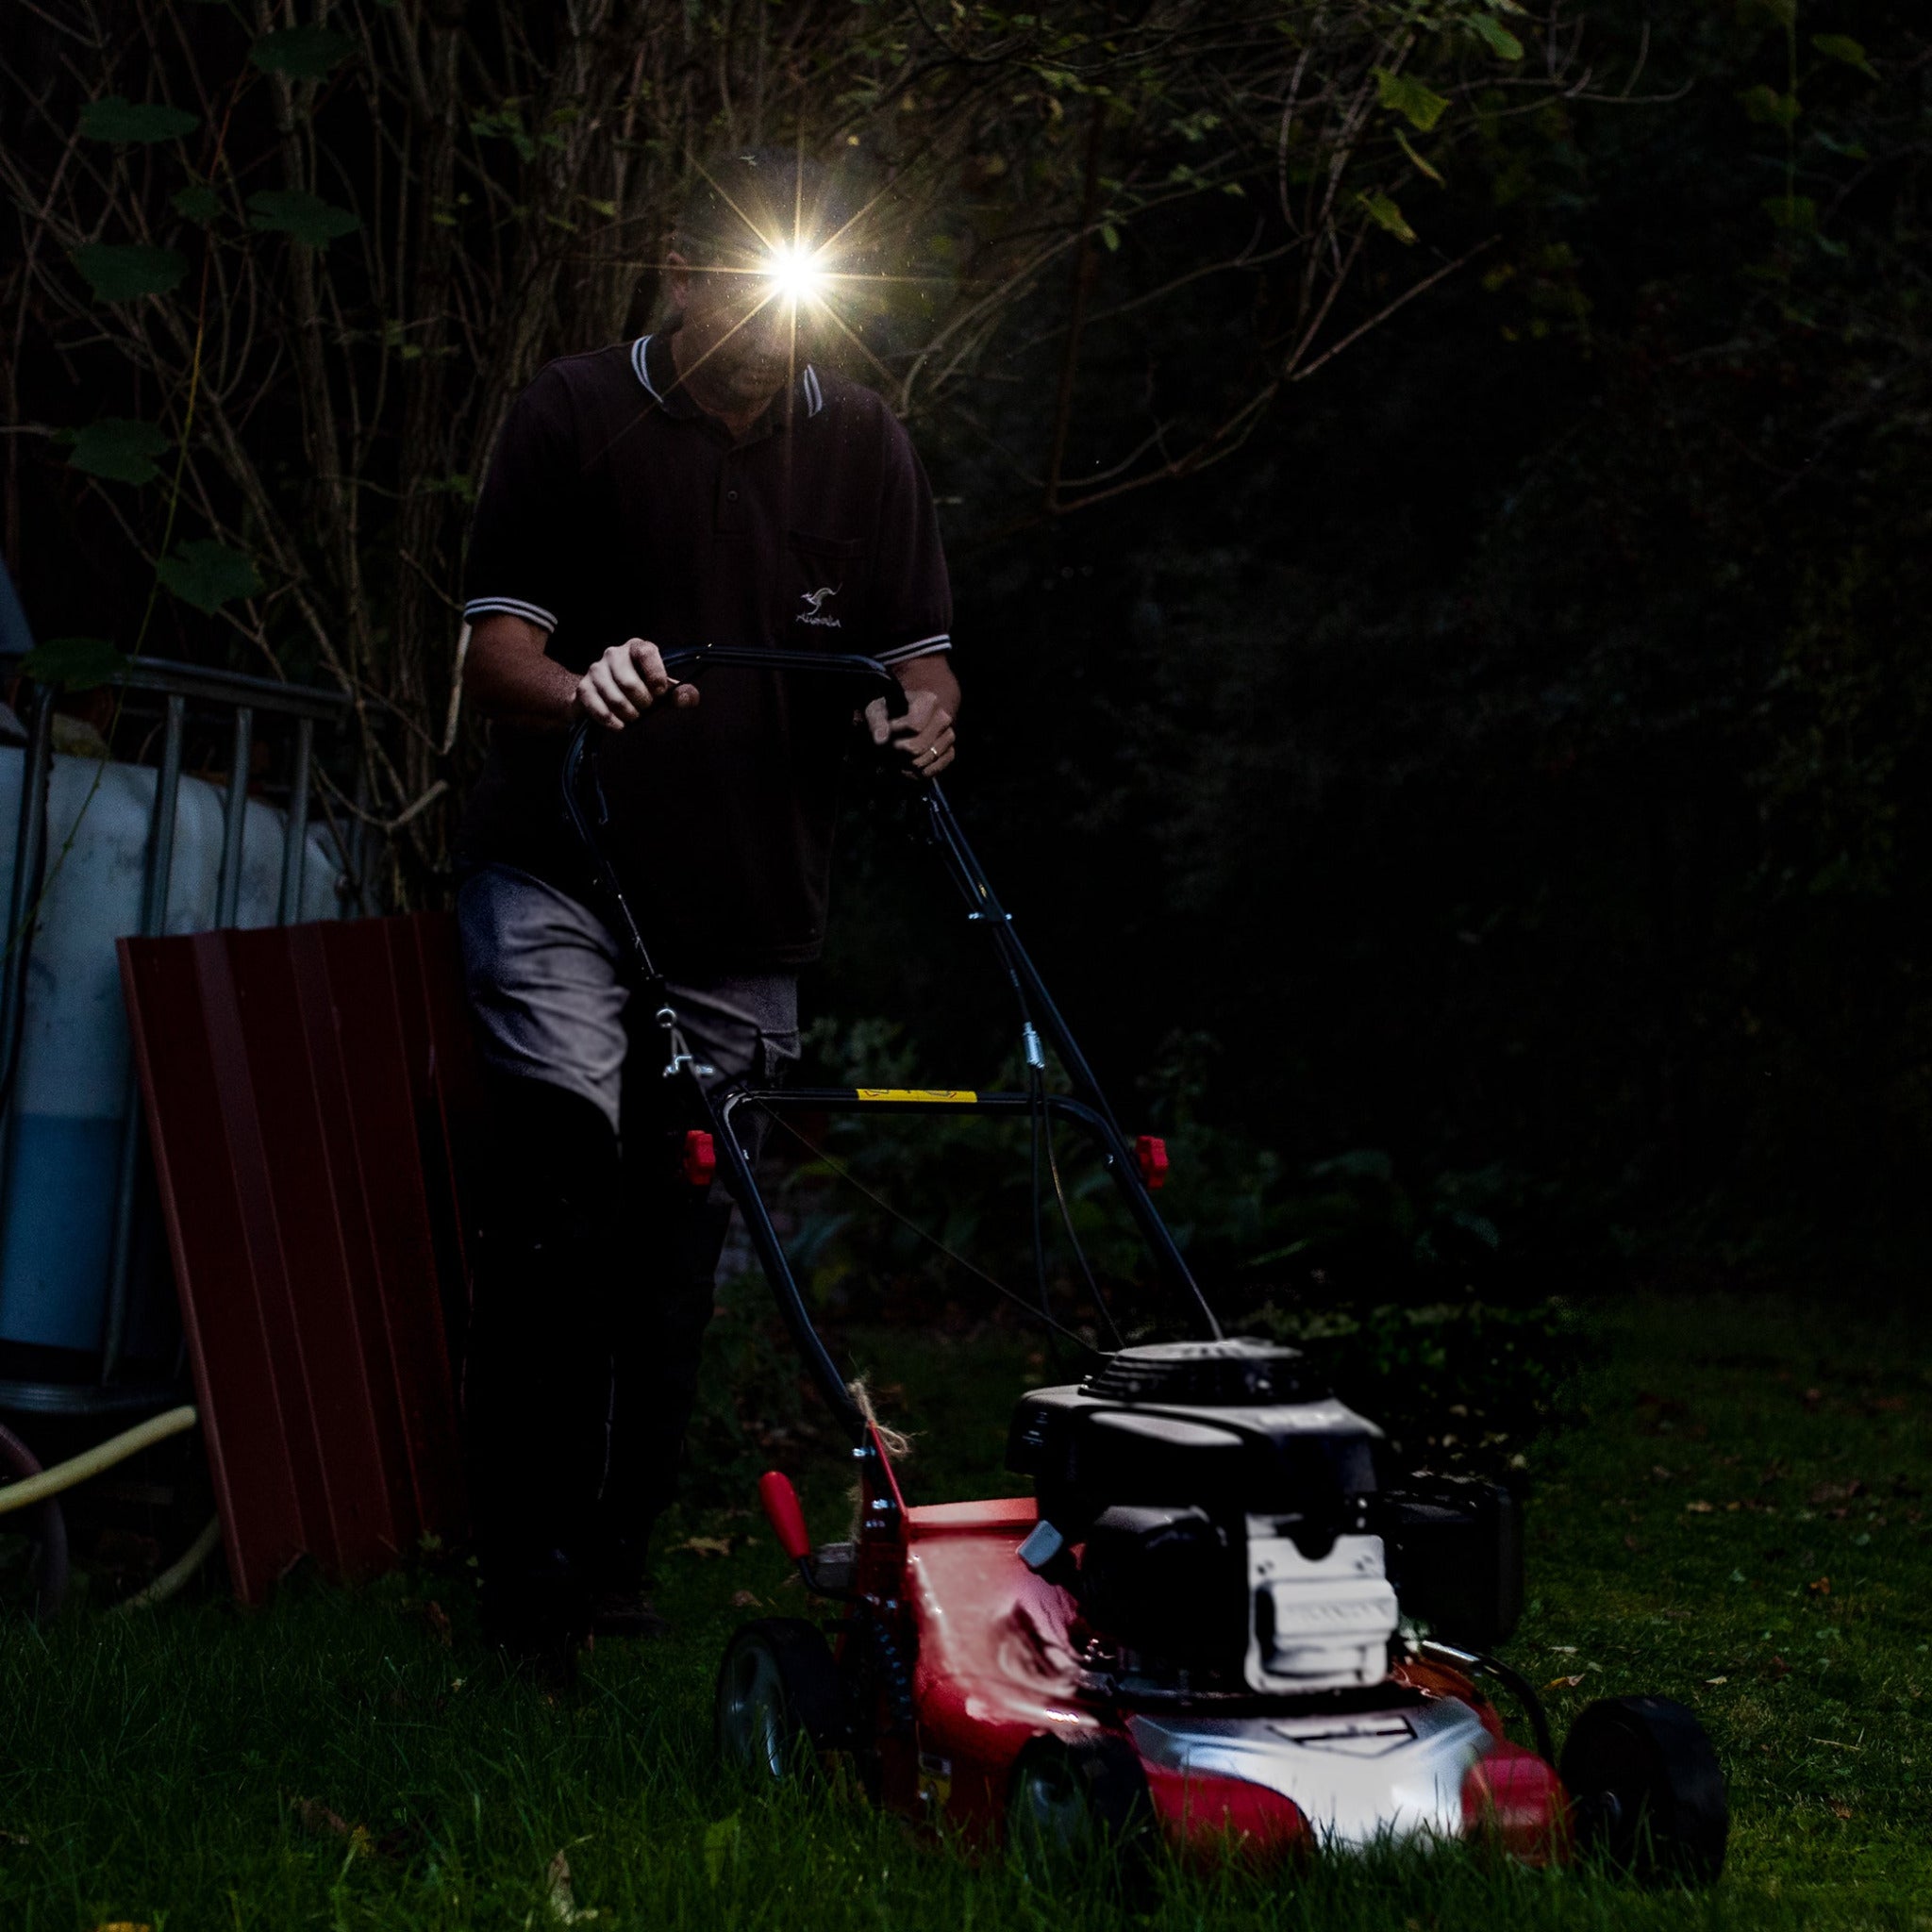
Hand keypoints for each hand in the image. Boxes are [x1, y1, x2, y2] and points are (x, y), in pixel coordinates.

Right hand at [572, 638, 698, 728]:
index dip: (655, 675)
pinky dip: (611, 721)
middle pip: (628, 682)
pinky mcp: (583, 688)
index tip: (660, 693)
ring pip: (614, 697)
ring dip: (628, 714)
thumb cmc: (641, 692)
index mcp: (637, 648)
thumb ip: (680, 695)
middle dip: (642, 703)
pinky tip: (619, 725)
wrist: (606, 700)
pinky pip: (598, 707)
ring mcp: (596, 670)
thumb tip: (689, 698)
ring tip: (633, 717)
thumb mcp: (663, 693)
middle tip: (646, 708)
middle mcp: (614, 654)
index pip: (646, 652)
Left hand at [866, 685, 955, 780]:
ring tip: (895, 759)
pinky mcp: (950, 751)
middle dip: (899, 754)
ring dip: (907, 765)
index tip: (886, 734)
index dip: (896, 736)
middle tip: (888, 750)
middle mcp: (943, 718)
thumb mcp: (877, 711)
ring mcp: (949, 736)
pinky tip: (907, 769)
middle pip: (918, 747)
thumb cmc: (889, 712)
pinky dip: (920, 773)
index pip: (914, 727)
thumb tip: (881, 740)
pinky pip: (936, 768)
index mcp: (928, 701)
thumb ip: (877, 722)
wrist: (903, 719)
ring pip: (926, 760)